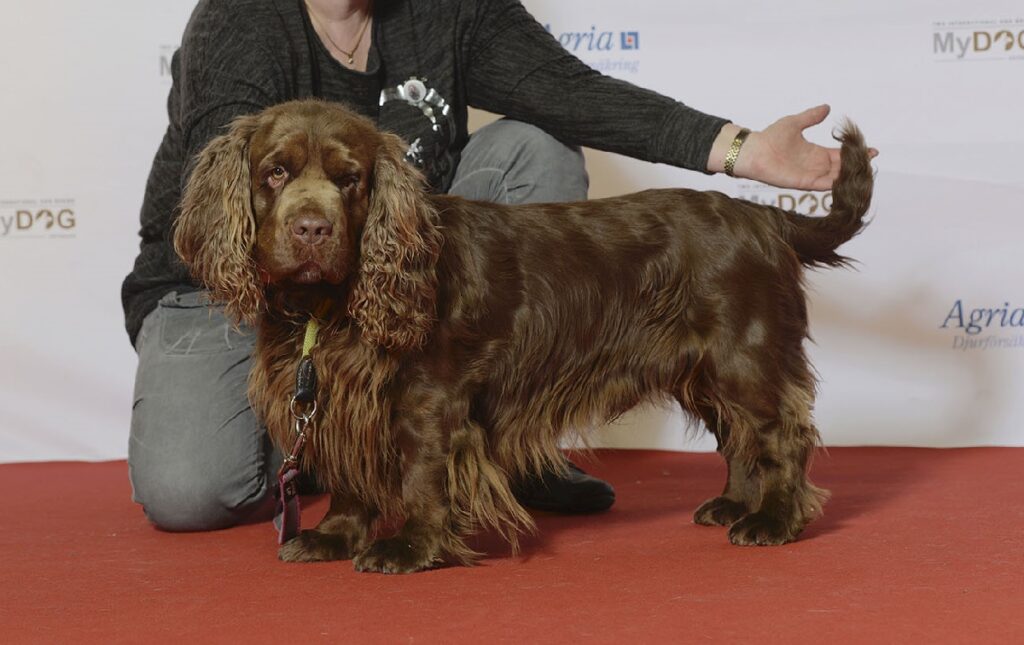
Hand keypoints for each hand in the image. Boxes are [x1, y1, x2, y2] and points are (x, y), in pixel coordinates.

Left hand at [712, 105, 877, 190]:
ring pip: (836, 177)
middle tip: (873, 160)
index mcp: (814, 152)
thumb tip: (827, 107)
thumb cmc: (770, 137)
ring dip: (850, 174)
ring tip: (866, 169)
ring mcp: (810, 174)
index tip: (871, 150)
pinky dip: (837, 183)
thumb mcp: (795, 122)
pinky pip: (824, 185)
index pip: (840, 154)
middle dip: (857, 165)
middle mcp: (815, 165)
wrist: (755, 151)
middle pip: (842, 167)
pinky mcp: (804, 183)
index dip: (855, 152)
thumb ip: (811, 116)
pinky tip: (849, 178)